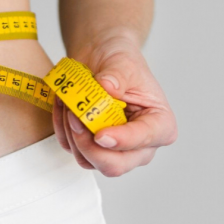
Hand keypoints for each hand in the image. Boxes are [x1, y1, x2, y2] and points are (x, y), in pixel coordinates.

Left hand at [52, 37, 177, 176]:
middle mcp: (140, 145)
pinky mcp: (92, 149)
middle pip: (115, 165)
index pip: (143, 141)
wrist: (100, 58)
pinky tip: (64, 107)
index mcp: (159, 125)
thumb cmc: (120, 60)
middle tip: (75, 117)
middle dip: (89, 144)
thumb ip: (118, 75)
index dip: (121, 141)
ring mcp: (115, 150)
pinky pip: (72, 150)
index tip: (100, 134)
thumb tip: (107, 88)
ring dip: (72, 134)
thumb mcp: (123, 61)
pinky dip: (63, 130)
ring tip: (68, 103)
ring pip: (89, 161)